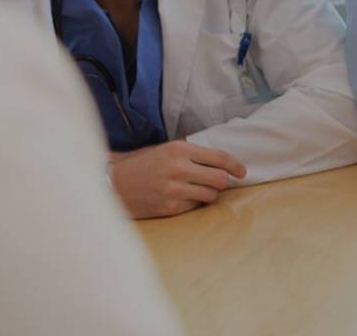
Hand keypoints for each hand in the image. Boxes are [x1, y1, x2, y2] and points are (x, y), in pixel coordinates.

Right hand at [108, 140, 246, 218]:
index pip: (220, 158)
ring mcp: (174, 190)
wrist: (114, 185)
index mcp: (179, 150)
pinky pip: (196, 207)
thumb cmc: (142, 166)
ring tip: (194, 190)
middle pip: (220, 179)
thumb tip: (223, 163)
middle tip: (217, 182)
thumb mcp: (165, 151)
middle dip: (223, 182)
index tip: (242, 172)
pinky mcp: (170, 207)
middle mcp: (178, 168)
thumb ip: (192, 154)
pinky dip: (194, 204)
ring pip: (211, 195)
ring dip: (208, 194)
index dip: (236, 166)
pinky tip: (181, 198)